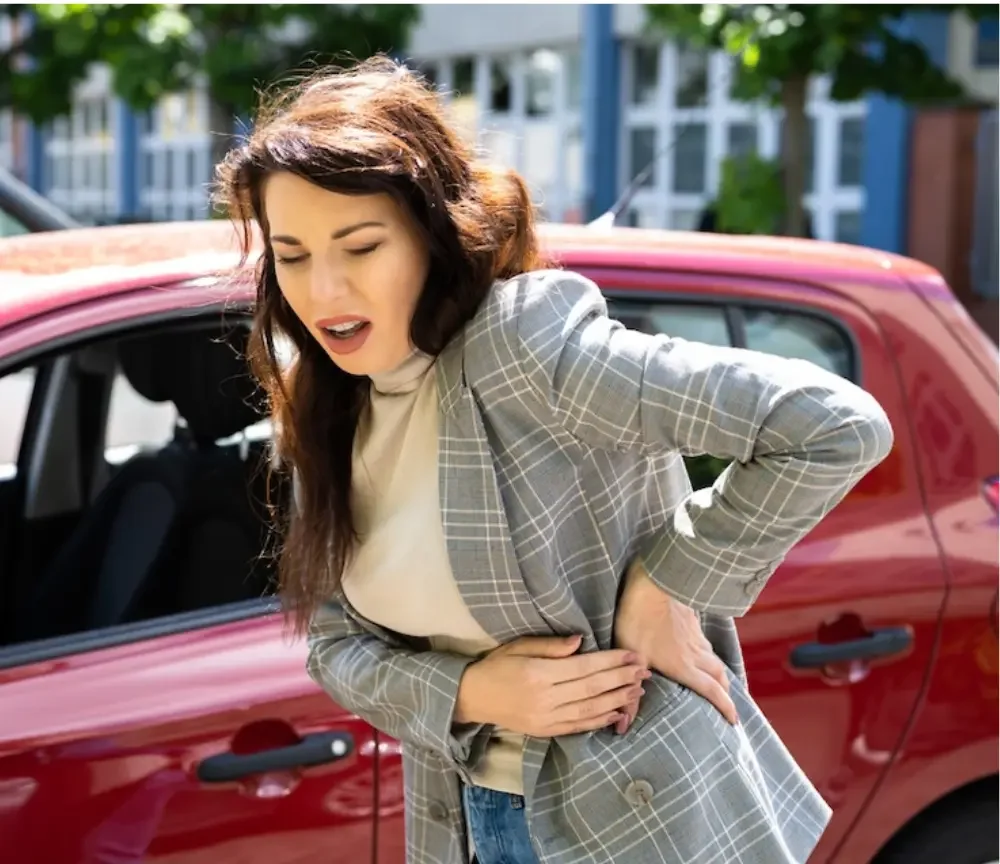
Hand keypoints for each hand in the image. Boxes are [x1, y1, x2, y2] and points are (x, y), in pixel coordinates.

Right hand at [455, 634, 650, 736]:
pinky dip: (599, 721)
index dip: (611, 662)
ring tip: (637, 690)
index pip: (584, 668)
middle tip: (644, 671)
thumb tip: (581, 641)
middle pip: (592, 689)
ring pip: (589, 710)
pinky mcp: (545, 731)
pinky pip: (578, 726)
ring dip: (617, 700)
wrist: (472, 697)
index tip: (632, 655)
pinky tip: (617, 713)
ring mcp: (546, 719)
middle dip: (621, 679)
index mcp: (538, 674)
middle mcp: (545, 699)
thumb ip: (551, 646)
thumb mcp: (519, 646)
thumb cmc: (496, 666)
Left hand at [613, 563, 737, 732]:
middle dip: (726, 693)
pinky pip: (705, 643)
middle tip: (727, 704)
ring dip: (718, 673)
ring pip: (714, 658)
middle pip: (720, 676)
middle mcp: (696, 653)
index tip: (734, 721)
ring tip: (715, 682)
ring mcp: (695, 636)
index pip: (712, 691)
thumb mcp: (631, 656)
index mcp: (684, 666)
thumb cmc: (638, 619)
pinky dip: (707, 653)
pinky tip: (698, 651)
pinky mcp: (692, 621)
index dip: (725, 707)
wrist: (652, 583)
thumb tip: (622, 726)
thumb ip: (629, 691)